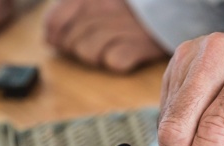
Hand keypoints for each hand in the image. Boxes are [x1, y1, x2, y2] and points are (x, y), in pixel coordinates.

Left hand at [44, 0, 166, 72]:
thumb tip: (48, 36)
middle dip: (76, 47)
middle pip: (70, 42)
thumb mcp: (102, 0)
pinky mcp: (137, 46)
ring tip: (111, 47)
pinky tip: (126, 52)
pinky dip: (117, 61)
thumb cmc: (134, 8)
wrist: (175, 7)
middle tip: (92, 43)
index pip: (55, 21)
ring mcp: (120, 28)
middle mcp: (103, 8)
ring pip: (88, 53)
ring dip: (96, 55)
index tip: (57, 40)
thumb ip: (69, 10)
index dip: (54, 35)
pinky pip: (114, 62)